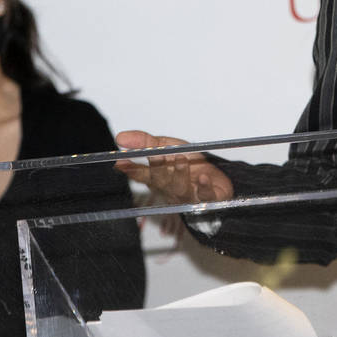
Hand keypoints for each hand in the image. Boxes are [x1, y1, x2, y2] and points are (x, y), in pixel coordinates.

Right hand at [114, 130, 234, 204]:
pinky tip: (203, 177)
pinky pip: (205, 195)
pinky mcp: (208, 198)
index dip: (132, 169)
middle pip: (161, 181)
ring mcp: (189, 195)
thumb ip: (145, 142)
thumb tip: (120, 137)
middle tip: (157, 155)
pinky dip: (204, 187)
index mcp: (159, 177)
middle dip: (158, 168)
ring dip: (179, 174)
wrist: (216, 177)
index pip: (142, 174)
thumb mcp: (167, 146)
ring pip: (180, 188)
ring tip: (180, 160)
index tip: (121, 162)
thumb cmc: (189, 163)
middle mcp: (171, 188)